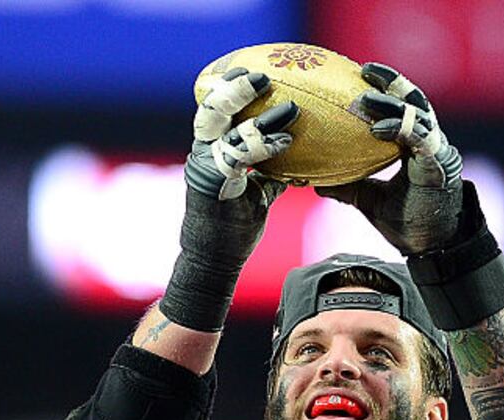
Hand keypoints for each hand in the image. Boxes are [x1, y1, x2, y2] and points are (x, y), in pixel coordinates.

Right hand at [160, 69, 299, 331]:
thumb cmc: (235, 228)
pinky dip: (263, 146)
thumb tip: (300, 160)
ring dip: (258, 117)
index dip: (232, 89)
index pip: (217, 111)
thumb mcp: (257, 193)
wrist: (215, 262)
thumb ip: (270, 172)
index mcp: (211, 150)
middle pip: (212, 108)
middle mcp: (203, 153)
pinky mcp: (211, 184)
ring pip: (225, 129)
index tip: (256, 74)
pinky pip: (237, 157)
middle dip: (235, 89)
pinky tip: (286, 141)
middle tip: (263, 76)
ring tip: (290, 108)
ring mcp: (204, 167)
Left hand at [318, 62, 464, 255]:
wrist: (431, 248)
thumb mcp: (370, 200)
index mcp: (415, 146)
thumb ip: (348, 186)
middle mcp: (429, 142)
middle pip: (412, 100)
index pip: (402, 107)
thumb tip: (314, 182)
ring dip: (391, 103)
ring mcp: (437, 151)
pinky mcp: (440, 164)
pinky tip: (377, 128)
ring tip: (364, 98)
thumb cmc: (407, 223)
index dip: (384, 89)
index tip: (358, 76)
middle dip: (390, 81)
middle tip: (363, 71)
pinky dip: (400, 129)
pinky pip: (421, 138)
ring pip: (417, 114)